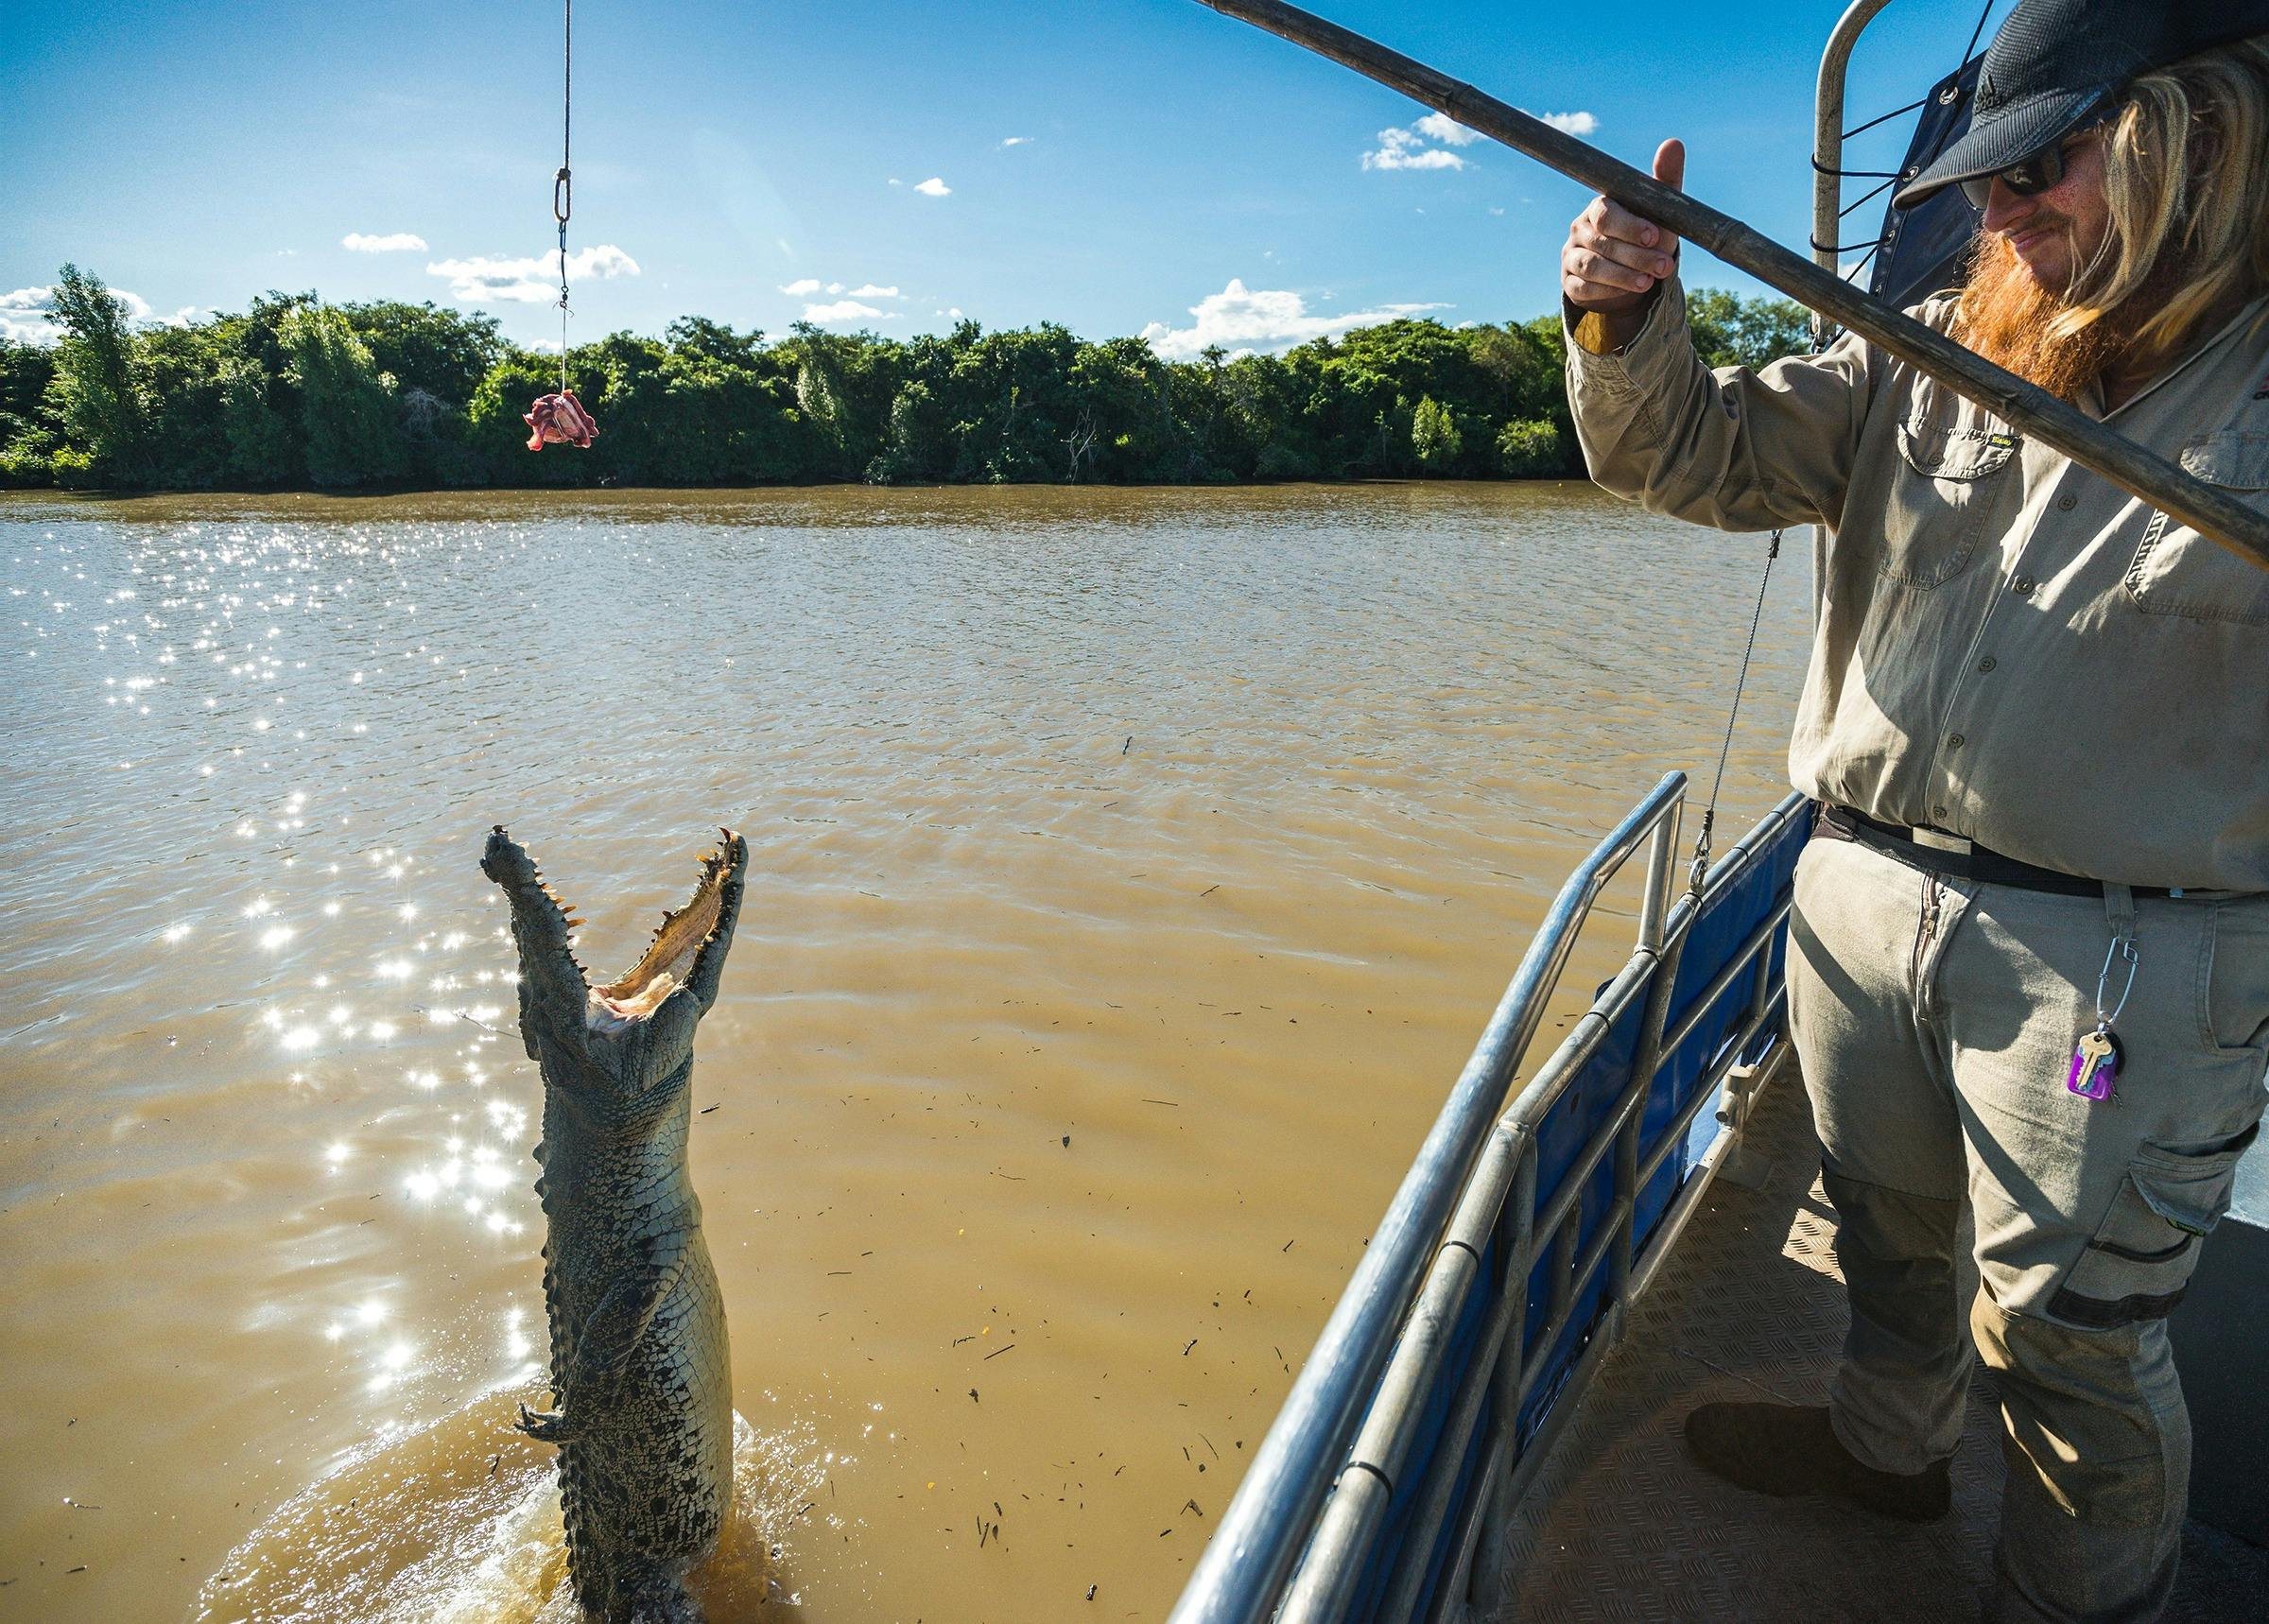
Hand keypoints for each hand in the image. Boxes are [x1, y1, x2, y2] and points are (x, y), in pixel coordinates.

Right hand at [1562, 139, 1684, 314]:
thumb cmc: (1646, 233)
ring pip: (1592, 267)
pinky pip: (1584, 288)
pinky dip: (1608, 292)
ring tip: (1649, 281)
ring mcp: (1572, 257)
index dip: (1630, 226)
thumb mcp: (1659, 208)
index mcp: (1599, 207)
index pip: (1606, 214)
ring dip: (1623, 276)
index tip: (1655, 236)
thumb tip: (1673, 143)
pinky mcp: (1571, 283)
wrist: (1631, 272)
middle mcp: (1580, 229)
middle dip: (1635, 255)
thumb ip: (1665, 178)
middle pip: (1601, 242)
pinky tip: (1631, 293)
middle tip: (1663, 265)